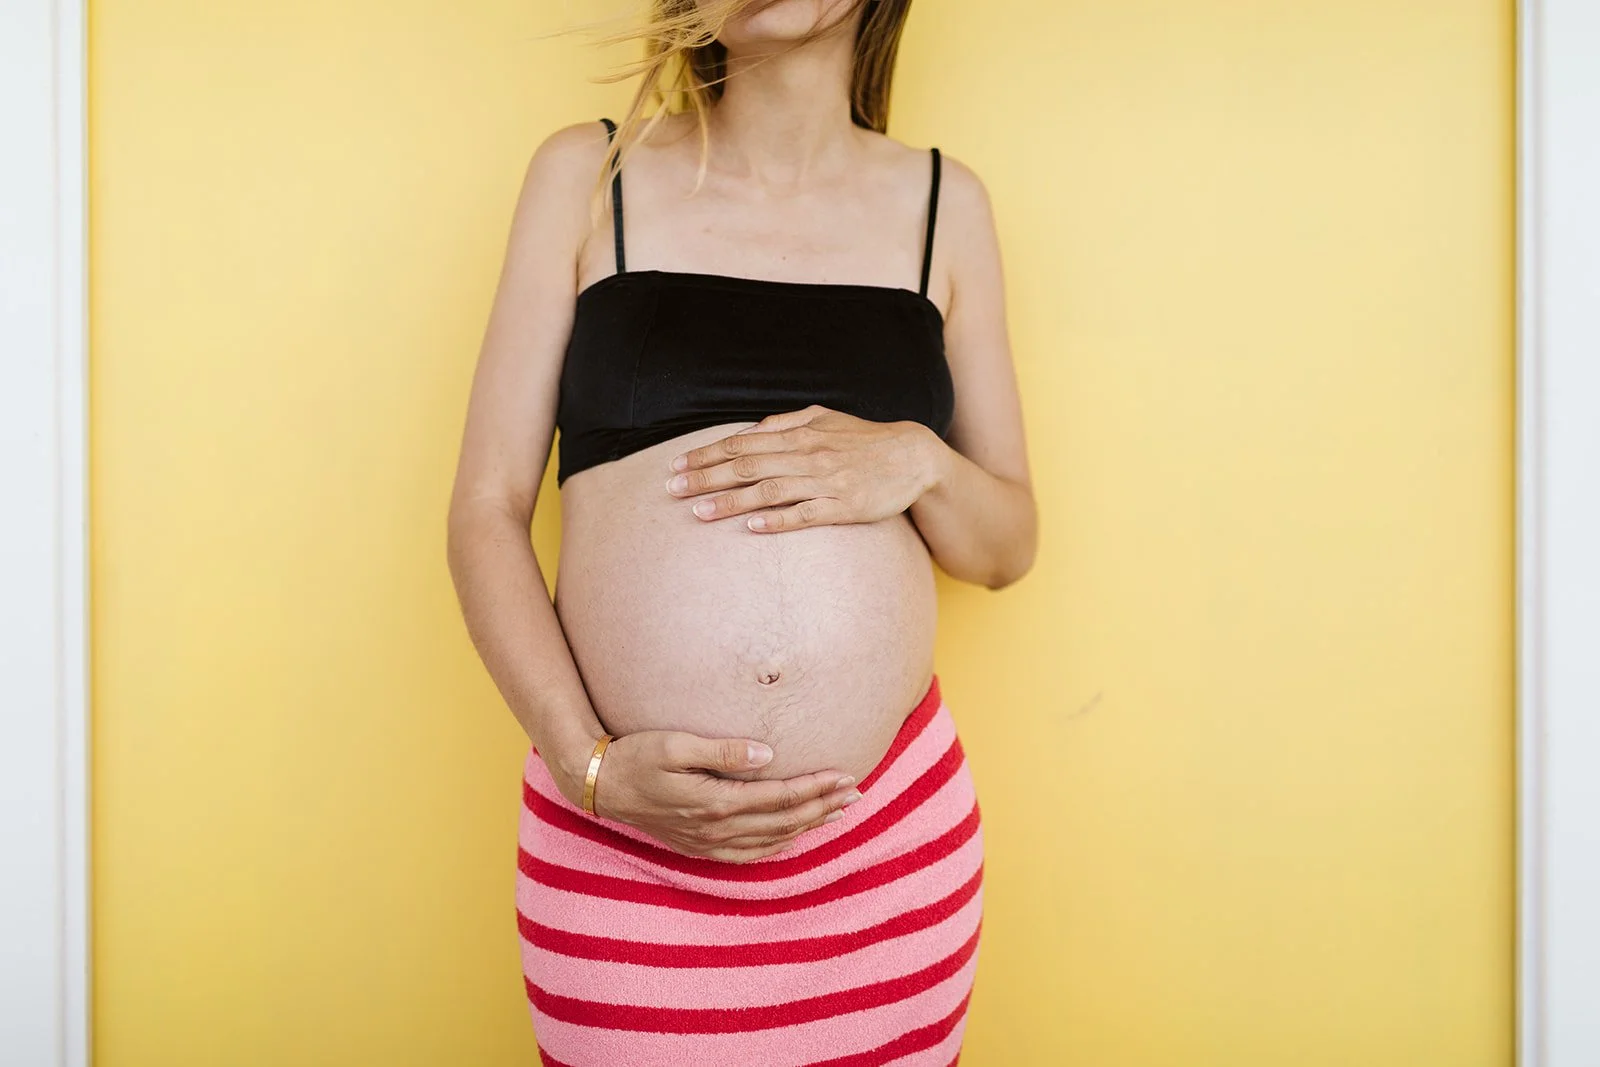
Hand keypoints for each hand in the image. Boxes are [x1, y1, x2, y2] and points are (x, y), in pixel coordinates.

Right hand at [575, 730, 863, 862]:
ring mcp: (708, 843)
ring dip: (808, 826)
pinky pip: (750, 854)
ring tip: (838, 812)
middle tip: (857, 792)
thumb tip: (769, 755)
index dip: (815, 788)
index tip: (845, 775)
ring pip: (772, 840)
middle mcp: (716, 829)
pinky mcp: (699, 847)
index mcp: (714, 802)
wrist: (598, 785)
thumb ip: (722, 751)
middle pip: (783, 821)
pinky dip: (779, 845)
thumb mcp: (674, 744)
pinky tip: (794, 835)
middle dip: (823, 806)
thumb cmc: (635, 755)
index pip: (779, 797)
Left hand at [664, 405, 945, 531]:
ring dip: (731, 502)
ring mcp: (826, 482)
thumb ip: (786, 423)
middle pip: (747, 466)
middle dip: (705, 478)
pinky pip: (806, 515)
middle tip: (671, 491)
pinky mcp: (844, 507)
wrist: (914, 457)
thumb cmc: (864, 439)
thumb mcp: (825, 418)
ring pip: (769, 491)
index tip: (676, 467)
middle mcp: (808, 455)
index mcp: (799, 434)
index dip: (706, 455)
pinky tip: (752, 528)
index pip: (742, 444)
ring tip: (698, 514)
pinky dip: (777, 521)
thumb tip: (751, 429)